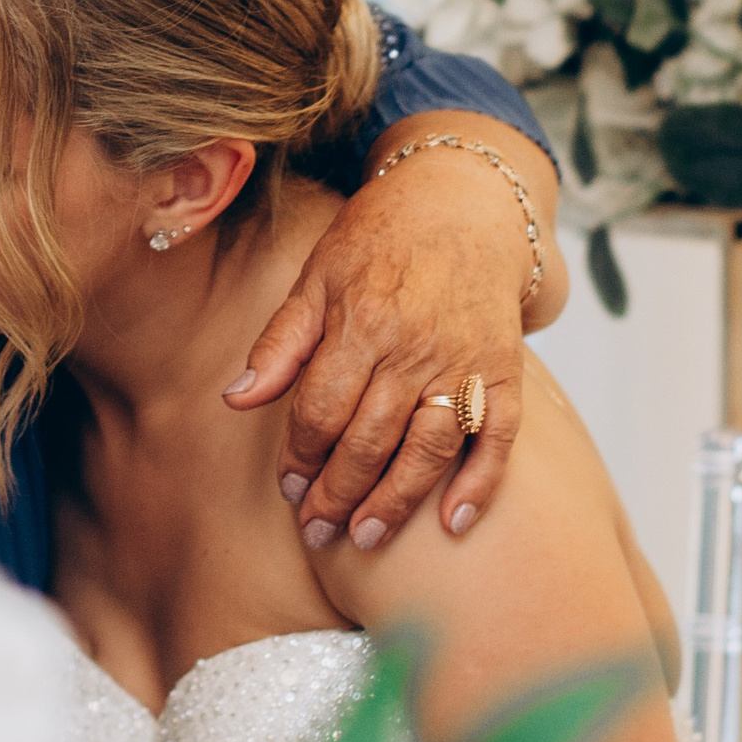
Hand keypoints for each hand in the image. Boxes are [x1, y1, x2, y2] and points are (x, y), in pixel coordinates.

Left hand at [224, 113, 565, 544]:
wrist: (464, 205)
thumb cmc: (376, 241)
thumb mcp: (315, 278)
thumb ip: (280, 344)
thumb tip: (235, 400)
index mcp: (362, 323)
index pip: (323, 409)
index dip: (301, 454)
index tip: (288, 487)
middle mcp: (416, 348)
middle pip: (371, 439)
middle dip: (339, 493)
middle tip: (317, 531)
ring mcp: (466, 362)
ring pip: (430, 449)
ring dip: (396, 500)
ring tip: (366, 537)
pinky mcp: (506, 371)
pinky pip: (497, 439)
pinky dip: (479, 485)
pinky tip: (452, 524)